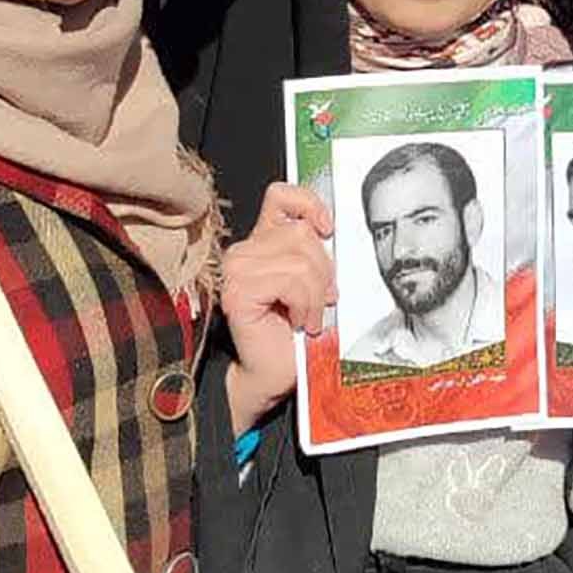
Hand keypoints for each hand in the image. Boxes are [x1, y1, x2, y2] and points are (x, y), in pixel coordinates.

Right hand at [221, 183, 335, 433]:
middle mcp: (244, 251)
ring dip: (316, 294)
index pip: (282, 197)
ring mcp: (237, 269)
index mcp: (263, 242)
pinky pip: (291, 281)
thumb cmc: (294, 336)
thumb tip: (335, 232)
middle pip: (302, 233)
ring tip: (310, 316)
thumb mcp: (313, 285)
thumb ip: (315, 255)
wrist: (273, 376)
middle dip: (324, 271)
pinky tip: (301, 321)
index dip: (309, 204)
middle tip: (322, 301)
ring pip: (300, 259)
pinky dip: (306, 304)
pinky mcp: (238, 290)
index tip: (329, 229)